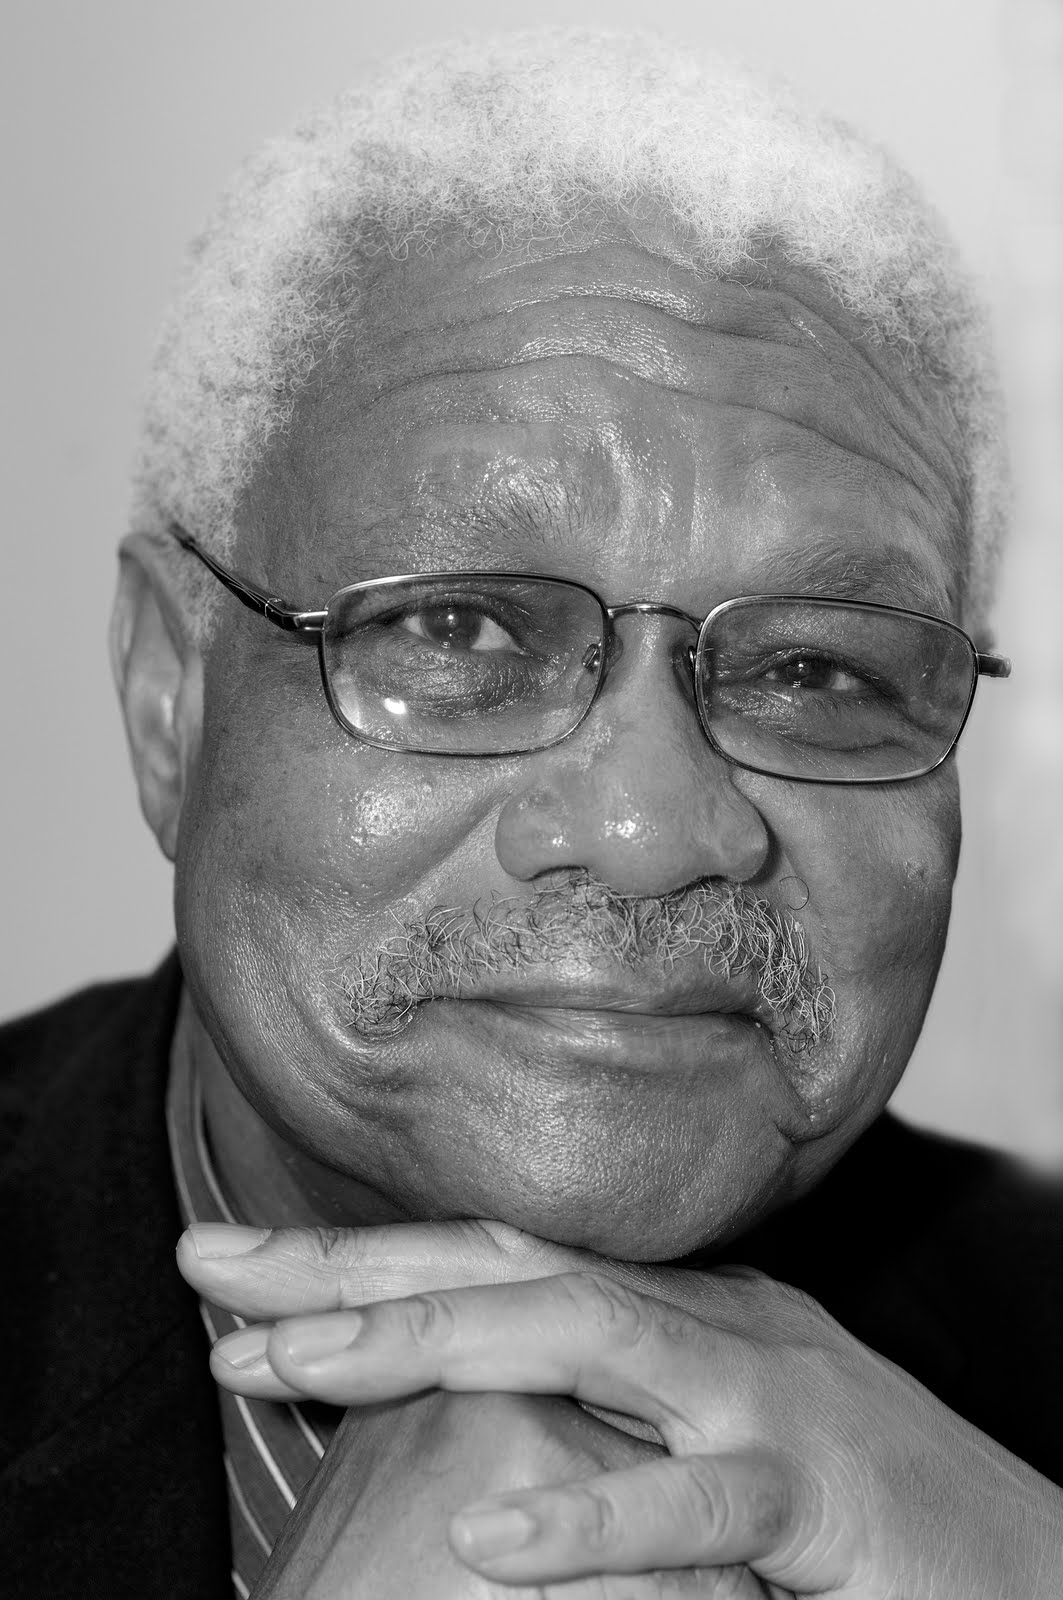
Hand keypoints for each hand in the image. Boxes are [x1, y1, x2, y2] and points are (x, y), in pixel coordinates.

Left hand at [179, 1220, 1062, 1595]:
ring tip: (295, 1361)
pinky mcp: (812, 1492)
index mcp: (666, 1307)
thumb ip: (591, 1402)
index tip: (227, 1267)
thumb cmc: (844, 1498)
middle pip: (504, 1265)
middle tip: (206, 1275)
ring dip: (429, 1343)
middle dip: (347, 1271)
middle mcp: (701, 1320)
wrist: (1020, 1552)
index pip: (487, 1254)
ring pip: (581, 1338)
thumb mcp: (697, 1428)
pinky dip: (590, 1516)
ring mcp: (757, 1395)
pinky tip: (488, 1540)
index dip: (352, 1258)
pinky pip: (694, 1508)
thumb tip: (456, 1410)